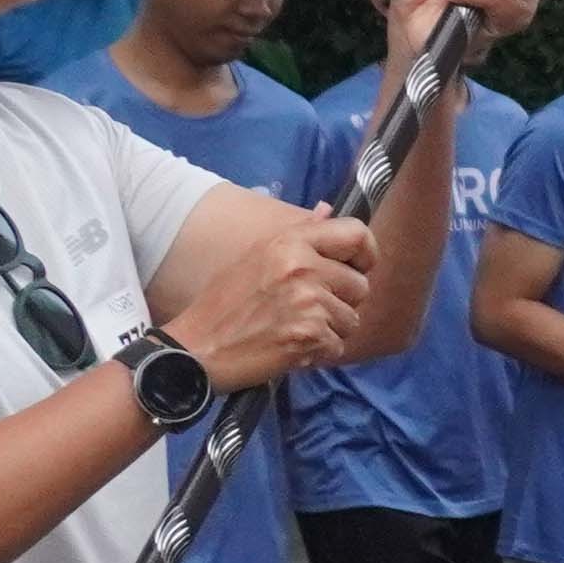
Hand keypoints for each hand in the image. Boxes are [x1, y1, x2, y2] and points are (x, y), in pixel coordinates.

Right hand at [169, 205, 377, 389]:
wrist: (197, 350)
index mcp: (290, 242)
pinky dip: (318, 353)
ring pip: (352, 320)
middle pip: (360, 285)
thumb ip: (298, 236)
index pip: (356, 234)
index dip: (366, 253)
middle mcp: (303, 267)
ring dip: (330, 331)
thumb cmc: (223, 305)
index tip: (358, 268)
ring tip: (295, 329)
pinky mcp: (309, 336)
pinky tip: (290, 347)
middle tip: (309, 311)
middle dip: (342, 302)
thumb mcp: (256, 257)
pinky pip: (337, 346)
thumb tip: (327, 210)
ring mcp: (309, 303)